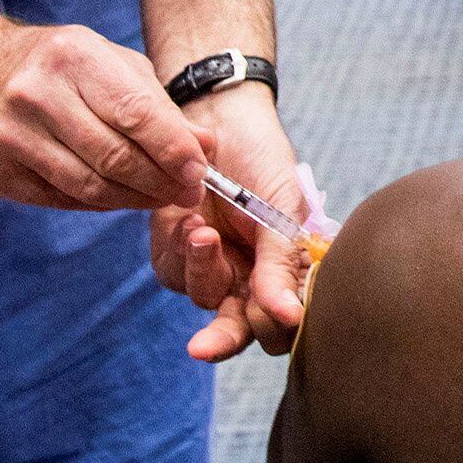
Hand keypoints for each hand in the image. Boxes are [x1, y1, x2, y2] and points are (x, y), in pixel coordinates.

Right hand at [0, 22, 206, 211]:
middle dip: (161, 181)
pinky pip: (63, 200)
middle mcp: (36, 94)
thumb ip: (159, 106)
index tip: (199, 172)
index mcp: (74, 56)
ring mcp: (10, 135)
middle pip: (115, 157)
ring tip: (159, 197)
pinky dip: (99, 203)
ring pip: (90, 186)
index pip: (136, 113)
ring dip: (134, 199)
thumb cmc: (60, 66)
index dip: (174, 149)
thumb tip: (206, 148)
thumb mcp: (112, 65)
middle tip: (188, 193)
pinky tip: (118, 196)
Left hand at [155, 84, 311, 362]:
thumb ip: (280, 264)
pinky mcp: (174, 251)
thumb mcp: (282, 209)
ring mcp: (211, 265)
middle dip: (220, 338)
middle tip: (203, 345)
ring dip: (201, 269)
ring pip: (202, 298)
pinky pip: (171, 271)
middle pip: (237, 331)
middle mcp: (249, 278)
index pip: (284, 324)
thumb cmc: (263, 160)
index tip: (270, 319)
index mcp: (286, 272)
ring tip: (203, 227)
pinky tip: (188, 215)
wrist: (221, 117)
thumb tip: (290, 315)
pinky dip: (177, 248)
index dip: (275, 330)